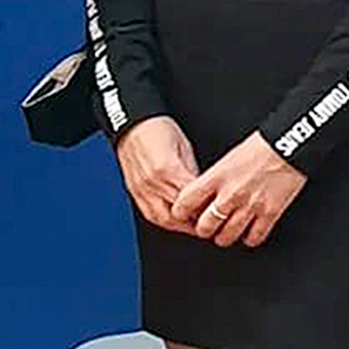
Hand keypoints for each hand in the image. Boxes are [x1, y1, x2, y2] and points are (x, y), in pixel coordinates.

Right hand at [113, 116, 201, 232]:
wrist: (132, 123)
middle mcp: (152, 183)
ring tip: (193, 225)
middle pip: (178, 215)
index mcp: (168, 169)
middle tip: (209, 225)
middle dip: (195, 223)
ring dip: (180, 226)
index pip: (192, 200)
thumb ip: (193, 172)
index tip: (217, 212)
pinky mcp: (134, 191)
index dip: (206, 209)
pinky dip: (165, 220)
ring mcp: (141, 189)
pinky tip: (175, 219)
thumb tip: (203, 192)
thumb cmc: (158, 129)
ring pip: (164, 220)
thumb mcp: (184, 147)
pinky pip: (150, 214)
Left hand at [171, 131, 307, 247]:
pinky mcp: (269, 214)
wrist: (287, 146)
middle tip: (206, 227)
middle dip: (203, 229)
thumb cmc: (258, 148)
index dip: (180, 212)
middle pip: (205, 226)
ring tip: (224, 233)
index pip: (186, 201)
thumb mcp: (227, 160)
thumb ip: (213, 180)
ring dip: (224, 237)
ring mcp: (250, 206)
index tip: (181, 214)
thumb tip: (203, 196)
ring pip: (227, 236)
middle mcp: (230, 194)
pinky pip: (253, 238)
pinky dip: (249, 238)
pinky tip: (247, 233)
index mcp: (216, 177)